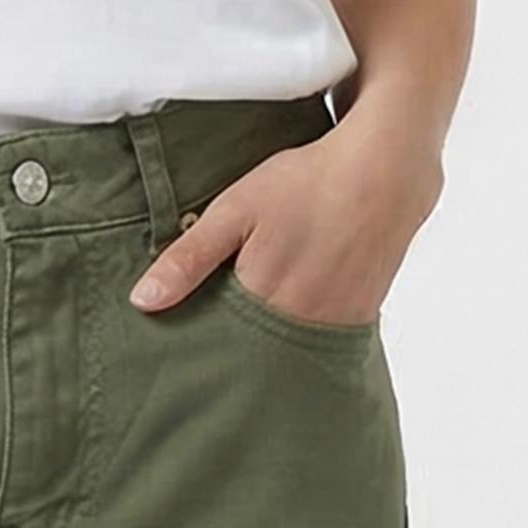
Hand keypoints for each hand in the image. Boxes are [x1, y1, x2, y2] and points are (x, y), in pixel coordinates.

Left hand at [127, 111, 443, 320]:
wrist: (385, 172)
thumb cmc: (305, 183)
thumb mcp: (234, 209)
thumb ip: (188, 258)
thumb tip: (143, 301)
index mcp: (261, 299)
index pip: (216, 343)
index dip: (197, 341)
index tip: (177, 342)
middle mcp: (301, 323)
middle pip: (253, 355)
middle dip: (231, 350)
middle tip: (212, 337)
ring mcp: (335, 324)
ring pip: (288, 351)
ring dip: (268, 345)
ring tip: (250, 325)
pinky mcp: (361, 317)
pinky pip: (322, 341)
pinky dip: (302, 334)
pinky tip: (291, 314)